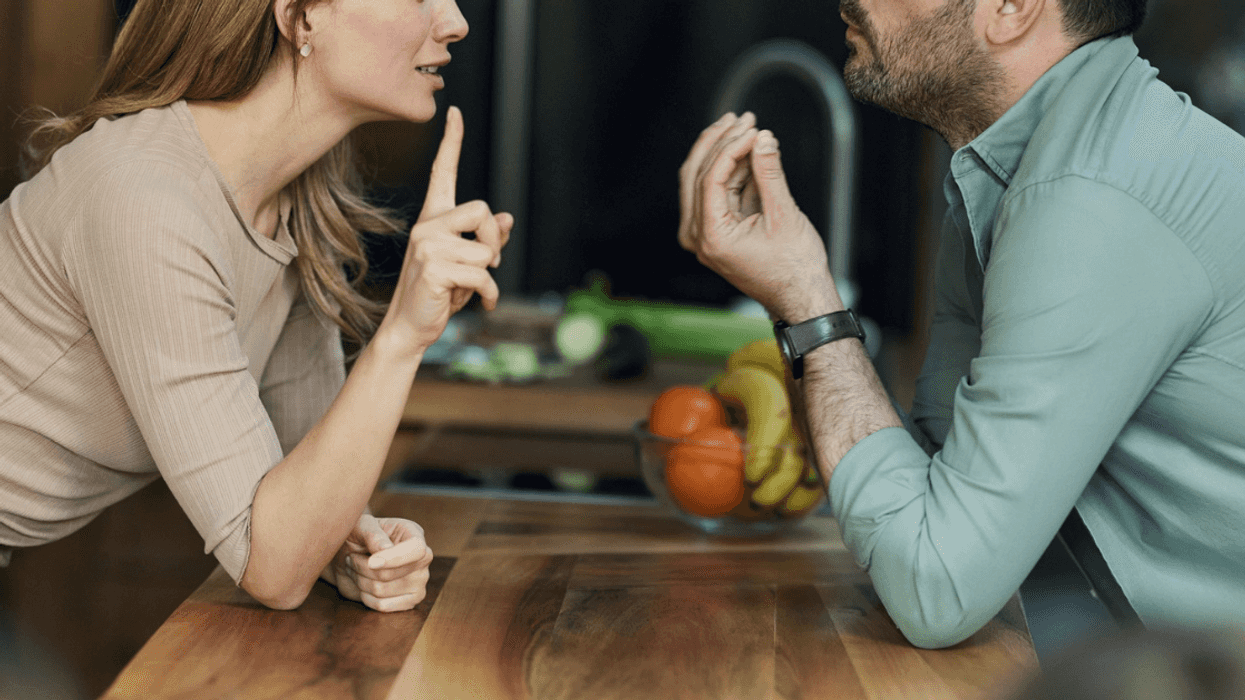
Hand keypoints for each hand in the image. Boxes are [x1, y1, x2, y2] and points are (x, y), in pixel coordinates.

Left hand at [321, 513, 434, 611]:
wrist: (351, 556)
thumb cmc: (358, 536)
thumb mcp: (361, 526)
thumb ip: (373, 534)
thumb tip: (385, 549)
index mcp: (413, 534)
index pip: (416, 550)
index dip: (394, 558)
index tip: (371, 562)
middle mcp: (422, 559)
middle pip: (390, 574)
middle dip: (362, 568)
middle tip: (351, 558)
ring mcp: (419, 582)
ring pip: (382, 591)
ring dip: (360, 581)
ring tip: (355, 569)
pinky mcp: (410, 600)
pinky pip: (383, 606)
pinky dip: (366, 597)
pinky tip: (363, 586)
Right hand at [382, 106, 514, 351]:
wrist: (411, 326)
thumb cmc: (439, 293)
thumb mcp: (465, 262)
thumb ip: (486, 238)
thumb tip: (507, 218)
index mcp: (434, 218)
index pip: (442, 172)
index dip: (451, 142)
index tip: (454, 112)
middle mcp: (428, 225)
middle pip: (483, 210)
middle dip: (494, 241)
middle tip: (485, 265)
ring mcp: (427, 245)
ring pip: (486, 250)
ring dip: (487, 276)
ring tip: (466, 288)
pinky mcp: (433, 268)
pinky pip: (483, 274)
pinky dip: (487, 294)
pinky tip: (475, 303)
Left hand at [678, 114, 839, 321]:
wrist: (800, 297)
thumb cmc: (794, 269)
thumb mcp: (784, 215)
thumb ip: (770, 173)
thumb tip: (763, 139)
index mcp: (711, 237)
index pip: (710, 178)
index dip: (731, 147)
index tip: (752, 129)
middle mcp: (698, 237)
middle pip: (696, 175)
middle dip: (719, 142)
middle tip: (742, 119)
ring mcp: (703, 235)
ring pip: (702, 180)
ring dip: (724, 153)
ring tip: (748, 129)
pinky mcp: (715, 231)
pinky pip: (715, 192)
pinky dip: (730, 170)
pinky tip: (748, 152)